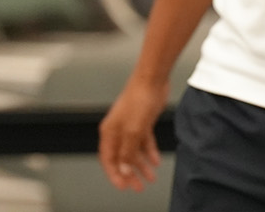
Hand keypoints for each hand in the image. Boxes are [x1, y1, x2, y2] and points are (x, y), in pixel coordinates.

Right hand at [97, 77, 168, 191]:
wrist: (153, 79)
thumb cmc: (139, 98)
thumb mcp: (134, 130)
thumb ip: (128, 151)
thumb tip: (124, 169)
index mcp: (110, 132)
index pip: (109, 160)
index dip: (115, 174)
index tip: (124, 186)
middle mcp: (118, 131)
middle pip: (122, 158)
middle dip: (130, 173)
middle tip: (138, 186)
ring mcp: (130, 126)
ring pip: (134, 151)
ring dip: (141, 165)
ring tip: (150, 178)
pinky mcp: (142, 122)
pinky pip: (144, 142)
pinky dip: (149, 152)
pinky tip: (155, 161)